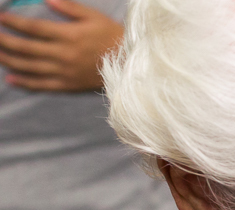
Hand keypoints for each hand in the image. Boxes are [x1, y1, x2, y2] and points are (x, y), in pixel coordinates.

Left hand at [0, 0, 122, 91]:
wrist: (130, 65)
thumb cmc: (113, 37)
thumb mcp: (93, 17)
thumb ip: (68, 7)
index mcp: (68, 36)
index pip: (33, 28)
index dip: (14, 22)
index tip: (0, 18)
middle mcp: (63, 55)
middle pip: (26, 48)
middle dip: (4, 40)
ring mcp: (64, 72)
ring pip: (29, 67)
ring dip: (9, 60)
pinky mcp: (69, 85)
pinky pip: (43, 85)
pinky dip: (25, 83)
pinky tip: (11, 78)